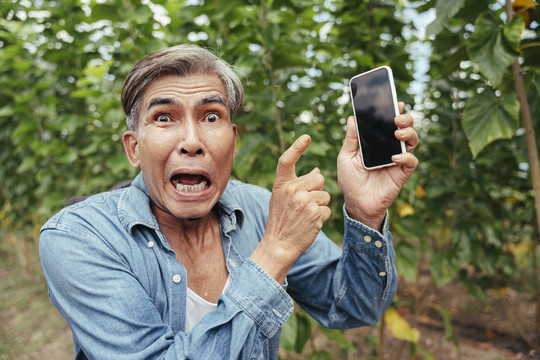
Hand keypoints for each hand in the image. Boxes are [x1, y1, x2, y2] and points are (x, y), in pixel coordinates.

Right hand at [250, 135, 330, 282]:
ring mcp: (303, 201)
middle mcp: (291, 190)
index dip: (297, 147)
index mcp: (281, 184)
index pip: (287, 160)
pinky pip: (327, 209)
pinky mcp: (315, 213)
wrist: (279, 244)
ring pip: (326, 195)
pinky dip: (322, 217)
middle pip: (318, 179)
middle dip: (317, 190)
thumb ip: (297, 183)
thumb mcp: (282, 198)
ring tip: (307, 215)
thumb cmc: (282, 220)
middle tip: (305, 205)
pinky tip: (311, 223)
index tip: (306, 137)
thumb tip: (317, 170)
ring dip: (321, 205)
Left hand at [337, 102, 418, 229]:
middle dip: (405, 119)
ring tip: (398, 133)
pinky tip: (394, 158)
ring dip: (409, 134)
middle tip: (397, 118)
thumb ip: (351, 139)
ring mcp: (397, 160)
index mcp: (376, 142)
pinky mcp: (401, 174)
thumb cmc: (350, 180)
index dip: (394, 112)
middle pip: (404, 128)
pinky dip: (406, 157)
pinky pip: (411, 162)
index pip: (388, 123)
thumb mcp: (346, 157)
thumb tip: (352, 118)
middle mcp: (389, 148)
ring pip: (412, 142)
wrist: (356, 203)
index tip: (395, 102)